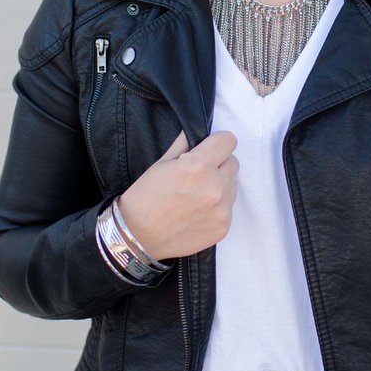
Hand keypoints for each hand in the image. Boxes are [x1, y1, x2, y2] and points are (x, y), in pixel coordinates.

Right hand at [116, 130, 238, 260]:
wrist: (137, 237)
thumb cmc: (145, 197)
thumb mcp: (161, 162)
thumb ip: (185, 143)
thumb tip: (199, 133)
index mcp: (199, 166)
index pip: (229, 140)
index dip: (217, 142)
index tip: (207, 149)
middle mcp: (215, 187)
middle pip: (233, 163)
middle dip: (218, 164)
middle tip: (198, 174)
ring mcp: (222, 210)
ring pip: (232, 186)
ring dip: (220, 185)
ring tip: (196, 195)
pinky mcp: (223, 228)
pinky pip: (229, 207)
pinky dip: (217, 206)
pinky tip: (197, 212)